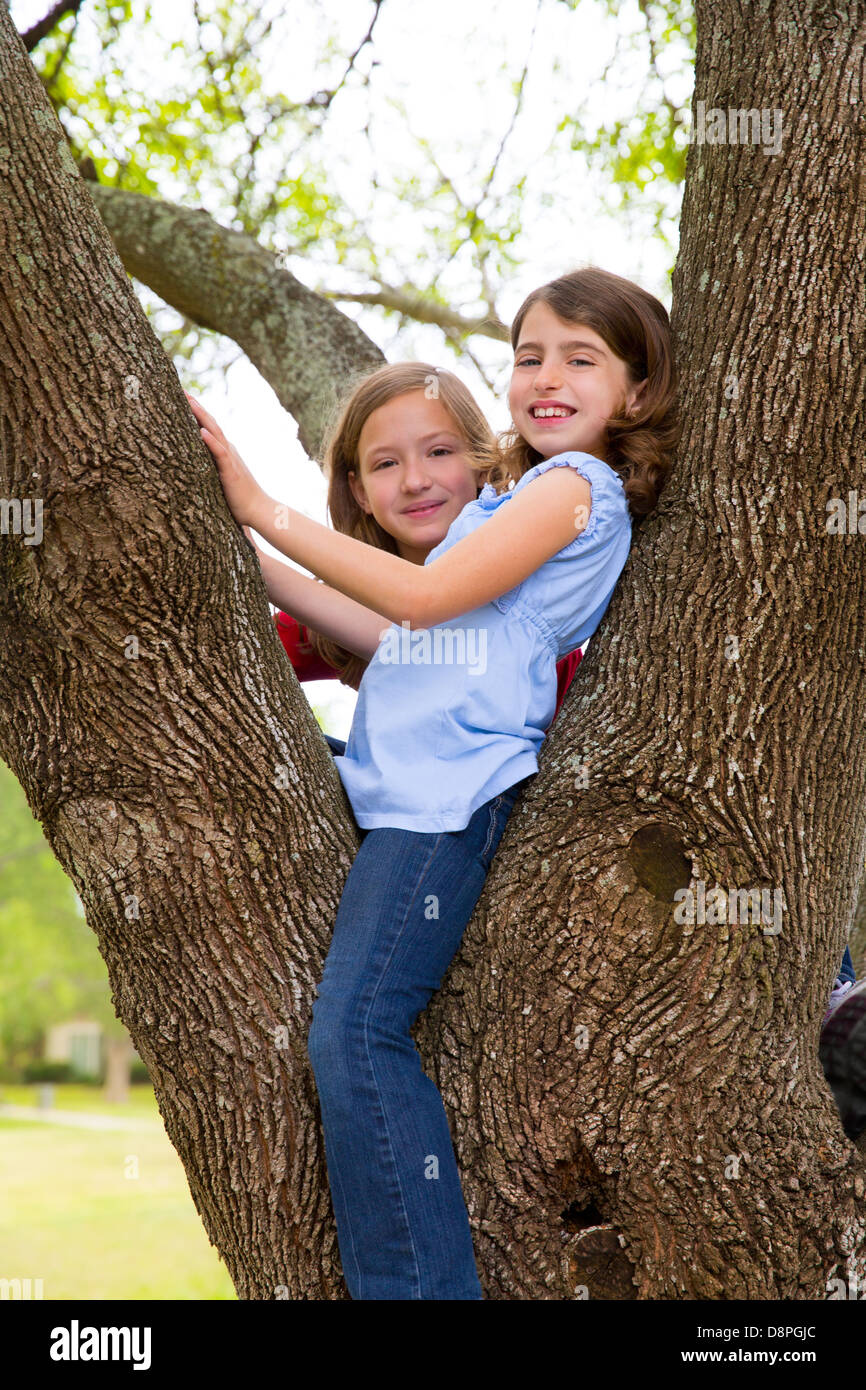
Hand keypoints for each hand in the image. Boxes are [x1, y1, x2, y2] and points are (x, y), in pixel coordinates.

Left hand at [185, 392, 265, 527]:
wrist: (258, 510)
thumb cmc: (239, 498)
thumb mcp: (222, 478)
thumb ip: (212, 466)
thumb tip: (196, 461)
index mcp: (225, 450)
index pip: (208, 426)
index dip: (196, 411)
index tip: (182, 396)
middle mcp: (228, 449)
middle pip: (211, 423)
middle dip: (196, 406)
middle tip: (181, 389)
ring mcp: (230, 459)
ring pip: (215, 432)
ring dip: (202, 416)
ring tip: (189, 401)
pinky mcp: (231, 471)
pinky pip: (220, 453)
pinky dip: (211, 441)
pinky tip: (201, 431)